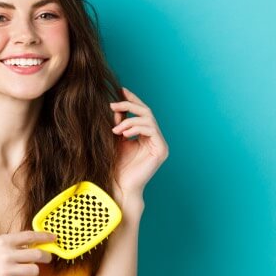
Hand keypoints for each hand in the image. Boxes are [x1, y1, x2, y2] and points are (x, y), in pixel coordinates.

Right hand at [0, 231, 56, 275]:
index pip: (30, 236)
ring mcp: (5, 271)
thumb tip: (30, 247)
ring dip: (30, 272)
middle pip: (39, 255)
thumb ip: (8, 246)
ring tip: (19, 273)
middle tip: (47, 259)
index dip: (45, 237)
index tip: (55, 238)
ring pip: (34, 271)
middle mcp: (5, 254)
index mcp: (1, 241)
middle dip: (46, 257)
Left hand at [110, 86, 168, 203]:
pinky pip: (151, 130)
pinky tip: (124, 134)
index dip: (132, 100)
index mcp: (145, 135)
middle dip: (129, 106)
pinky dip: (136, 128)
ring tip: (115, 129)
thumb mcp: (115, 140)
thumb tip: (116, 107)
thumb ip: (119, 124)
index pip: (141, 112)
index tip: (120, 90)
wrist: (119, 186)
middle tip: (114, 104)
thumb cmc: (115, 166)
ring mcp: (160, 144)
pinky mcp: (161, 150)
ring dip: (130, 121)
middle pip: (146, 112)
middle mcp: (155, 138)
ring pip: (149, 120)